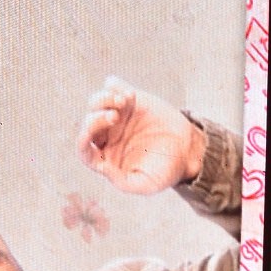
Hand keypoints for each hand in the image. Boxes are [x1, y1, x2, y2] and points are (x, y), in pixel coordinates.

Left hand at [77, 77, 204, 194]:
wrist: (187, 151)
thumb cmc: (165, 171)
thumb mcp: (147, 185)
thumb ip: (124, 183)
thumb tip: (103, 167)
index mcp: (106, 158)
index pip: (84, 149)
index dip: (83, 140)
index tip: (91, 135)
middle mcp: (108, 136)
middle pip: (88, 122)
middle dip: (96, 118)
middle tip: (115, 117)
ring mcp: (118, 116)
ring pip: (96, 102)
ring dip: (104, 99)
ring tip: (122, 102)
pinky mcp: (130, 100)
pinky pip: (112, 85)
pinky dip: (116, 86)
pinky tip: (131, 95)